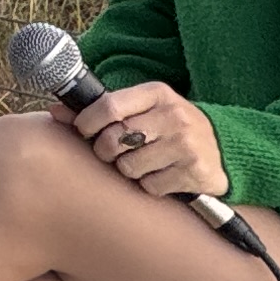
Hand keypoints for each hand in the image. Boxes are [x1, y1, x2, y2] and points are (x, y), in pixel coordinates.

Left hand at [71, 83, 227, 203]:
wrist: (224, 149)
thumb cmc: (170, 127)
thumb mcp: (143, 109)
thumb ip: (102, 109)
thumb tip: (55, 111)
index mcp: (158, 94)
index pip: (110, 106)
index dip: (87, 122)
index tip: (84, 131)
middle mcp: (174, 116)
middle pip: (113, 140)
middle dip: (105, 151)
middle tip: (115, 152)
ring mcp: (185, 145)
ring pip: (128, 167)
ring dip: (129, 170)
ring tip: (144, 161)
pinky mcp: (193, 172)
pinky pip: (149, 186)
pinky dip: (149, 185)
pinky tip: (162, 174)